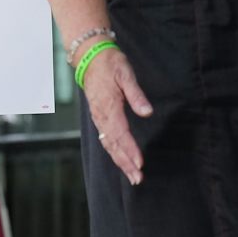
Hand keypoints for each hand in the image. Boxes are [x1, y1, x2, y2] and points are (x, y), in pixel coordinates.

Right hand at [82, 47, 152, 185]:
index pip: (120, 133)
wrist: (90, 57)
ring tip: (132, 176)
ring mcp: (98, 117)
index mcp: (108, 106)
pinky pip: (106, 139)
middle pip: (113, 145)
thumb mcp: (125, 74)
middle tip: (138, 179)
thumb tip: (147, 112)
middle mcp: (101, 116)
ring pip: (108, 144)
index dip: (130, 150)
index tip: (140, 163)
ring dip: (120, 161)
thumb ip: (136, 94)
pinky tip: (122, 160)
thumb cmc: (110, 64)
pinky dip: (114, 152)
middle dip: (125, 163)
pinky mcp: (99, 117)